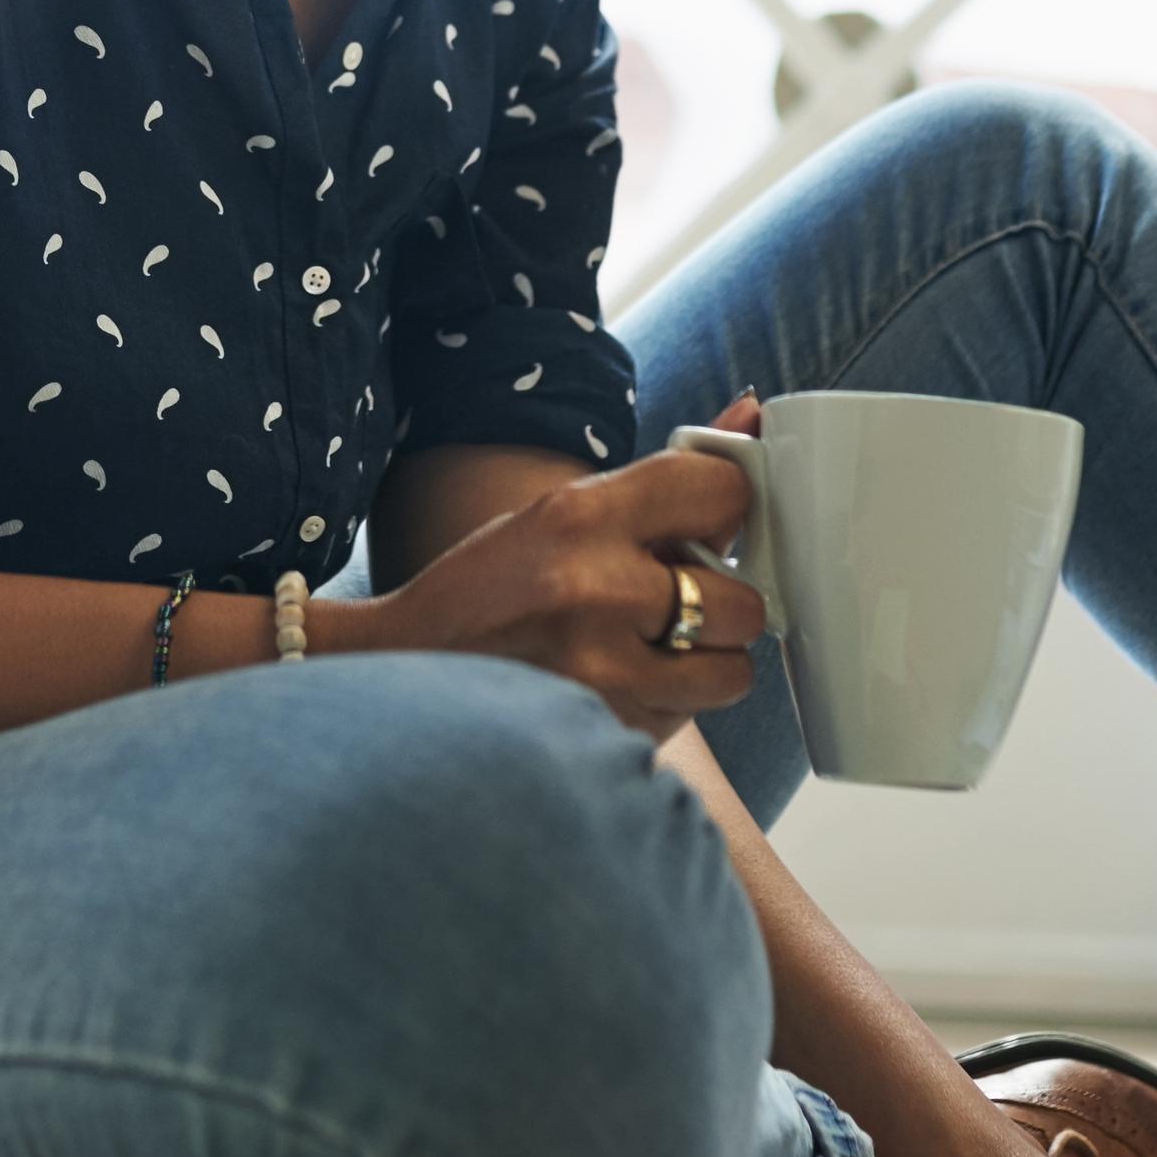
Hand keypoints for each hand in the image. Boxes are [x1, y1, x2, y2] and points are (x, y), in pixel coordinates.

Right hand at [323, 445, 769, 736]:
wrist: (403, 677)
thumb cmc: (488, 590)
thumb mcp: (563, 512)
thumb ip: (666, 479)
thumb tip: (753, 418)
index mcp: (579, 519)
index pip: (720, 493)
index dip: (725, 509)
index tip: (708, 522)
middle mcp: (594, 595)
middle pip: (741, 605)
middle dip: (718, 607)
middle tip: (672, 602)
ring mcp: (599, 677)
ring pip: (728, 675)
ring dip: (702, 666)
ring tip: (647, 650)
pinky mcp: (602, 737)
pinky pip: (685, 720)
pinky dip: (665, 706)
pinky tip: (614, 687)